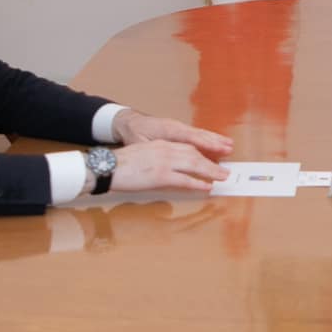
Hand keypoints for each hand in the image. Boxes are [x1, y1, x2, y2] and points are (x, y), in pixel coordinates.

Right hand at [108, 139, 230, 192]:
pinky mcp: (161, 175)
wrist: (107, 166)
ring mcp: (164, 162)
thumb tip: (166, 171)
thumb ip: (156, 159)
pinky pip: (184, 180)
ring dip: (211, 171)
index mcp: (160, 144)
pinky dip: (197, 183)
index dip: (201, 153)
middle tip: (224, 170)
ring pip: (194, 165)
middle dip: (211, 162)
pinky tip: (206, 187)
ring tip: (222, 177)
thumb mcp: (142, 155)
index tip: (212, 159)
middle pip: (194, 154)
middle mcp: (165, 150)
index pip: (186, 147)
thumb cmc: (120, 164)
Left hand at [112, 110, 233, 158]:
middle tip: (229, 148)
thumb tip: (162, 161)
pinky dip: (208, 138)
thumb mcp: (139, 144)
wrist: (129, 122)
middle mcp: (176, 126)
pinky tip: (217, 142)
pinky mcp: (179, 130)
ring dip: (215, 139)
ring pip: (200, 133)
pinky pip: (196, 134)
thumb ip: (153, 152)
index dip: (205, 143)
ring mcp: (179, 127)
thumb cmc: (134, 134)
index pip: (190, 137)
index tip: (217, 148)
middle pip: (199, 134)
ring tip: (229, 145)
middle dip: (215, 142)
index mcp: (167, 129)